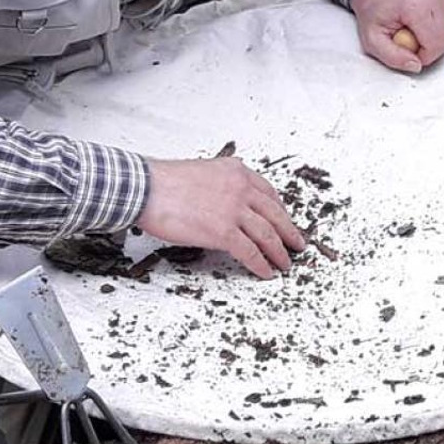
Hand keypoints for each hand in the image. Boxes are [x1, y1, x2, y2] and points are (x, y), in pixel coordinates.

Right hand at [139, 155, 306, 278]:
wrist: (146, 188)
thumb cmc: (164, 182)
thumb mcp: (202, 171)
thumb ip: (220, 182)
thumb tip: (225, 199)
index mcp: (236, 171)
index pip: (268, 193)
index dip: (280, 210)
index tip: (285, 220)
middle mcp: (240, 188)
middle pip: (275, 214)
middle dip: (289, 232)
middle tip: (297, 244)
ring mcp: (234, 210)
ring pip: (268, 235)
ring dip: (280, 252)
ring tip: (285, 263)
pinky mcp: (223, 231)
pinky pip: (250, 252)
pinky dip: (261, 264)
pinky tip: (266, 272)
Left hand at [350, 0, 443, 73]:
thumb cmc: (373, 9)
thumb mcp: (372, 40)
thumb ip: (393, 57)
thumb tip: (415, 65)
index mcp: (416, 4)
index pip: (434, 45)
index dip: (421, 56)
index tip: (407, 50)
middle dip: (427, 48)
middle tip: (407, 39)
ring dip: (431, 39)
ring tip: (412, 29)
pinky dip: (435, 30)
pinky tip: (420, 23)